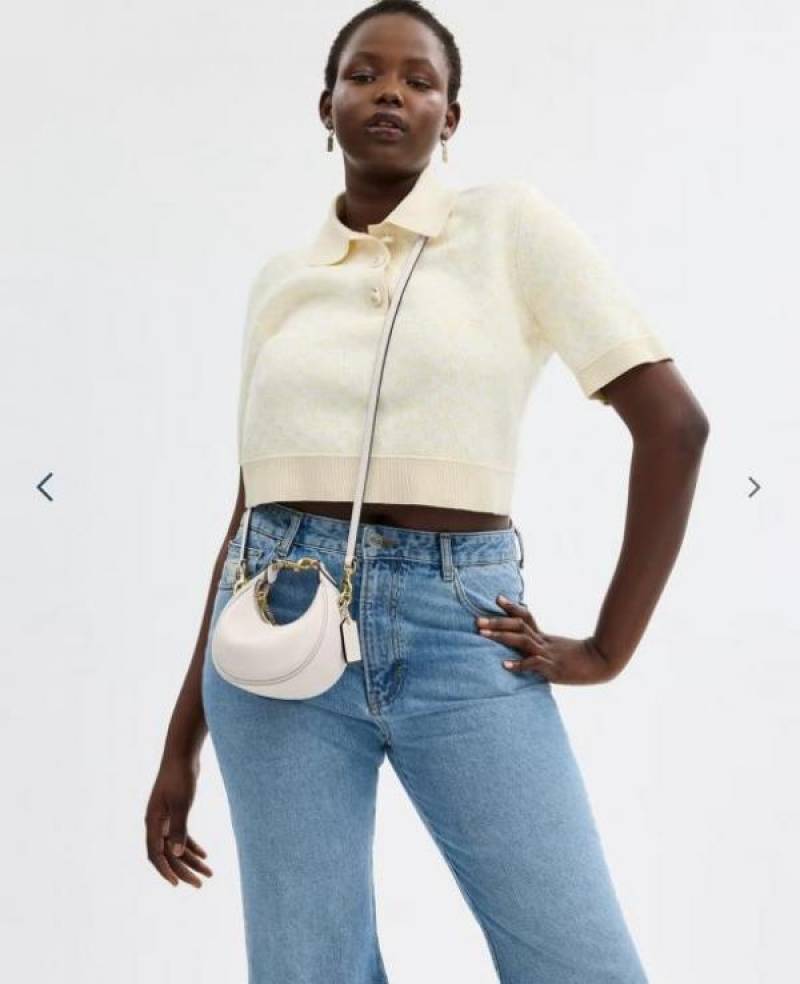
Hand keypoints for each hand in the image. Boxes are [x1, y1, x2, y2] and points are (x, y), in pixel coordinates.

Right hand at [145, 756, 213, 887]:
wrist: (182, 754)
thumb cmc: (180, 777)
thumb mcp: (181, 803)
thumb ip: (178, 828)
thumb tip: (175, 854)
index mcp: (153, 822)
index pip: (155, 854)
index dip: (165, 871)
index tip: (177, 884)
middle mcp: (156, 823)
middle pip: (168, 854)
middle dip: (184, 870)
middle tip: (200, 884)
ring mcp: (166, 818)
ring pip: (177, 846)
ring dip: (192, 860)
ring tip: (209, 873)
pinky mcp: (176, 812)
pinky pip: (181, 835)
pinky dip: (192, 846)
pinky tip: (205, 855)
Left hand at [475, 596, 616, 684]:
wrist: (602, 663)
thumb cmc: (580, 659)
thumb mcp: (559, 650)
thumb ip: (544, 648)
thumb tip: (528, 650)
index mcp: (545, 637)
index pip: (525, 617)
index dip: (511, 608)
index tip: (497, 599)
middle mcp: (544, 642)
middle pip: (518, 626)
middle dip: (496, 623)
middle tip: (477, 621)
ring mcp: (548, 654)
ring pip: (522, 641)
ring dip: (501, 637)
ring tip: (483, 635)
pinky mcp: (552, 669)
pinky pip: (533, 664)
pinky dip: (519, 664)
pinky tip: (504, 665)